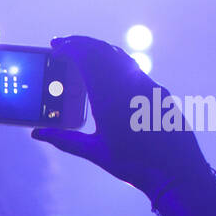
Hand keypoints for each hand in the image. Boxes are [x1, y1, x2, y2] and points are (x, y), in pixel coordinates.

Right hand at [31, 35, 208, 197]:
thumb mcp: (95, 152)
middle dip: (80, 44)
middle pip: (101, 51)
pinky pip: (134, 69)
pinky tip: (109, 74)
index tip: (55, 45)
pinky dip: (115, 63)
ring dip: (98, 51)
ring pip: (119, 57)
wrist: (177, 171)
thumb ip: (64, 139)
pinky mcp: (159, 92)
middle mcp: (129, 85)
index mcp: (108, 97)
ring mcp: (147, 86)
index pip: (85, 58)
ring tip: (83, 55)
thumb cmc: (135, 165)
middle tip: (64, 44)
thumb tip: (37, 134)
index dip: (69, 46)